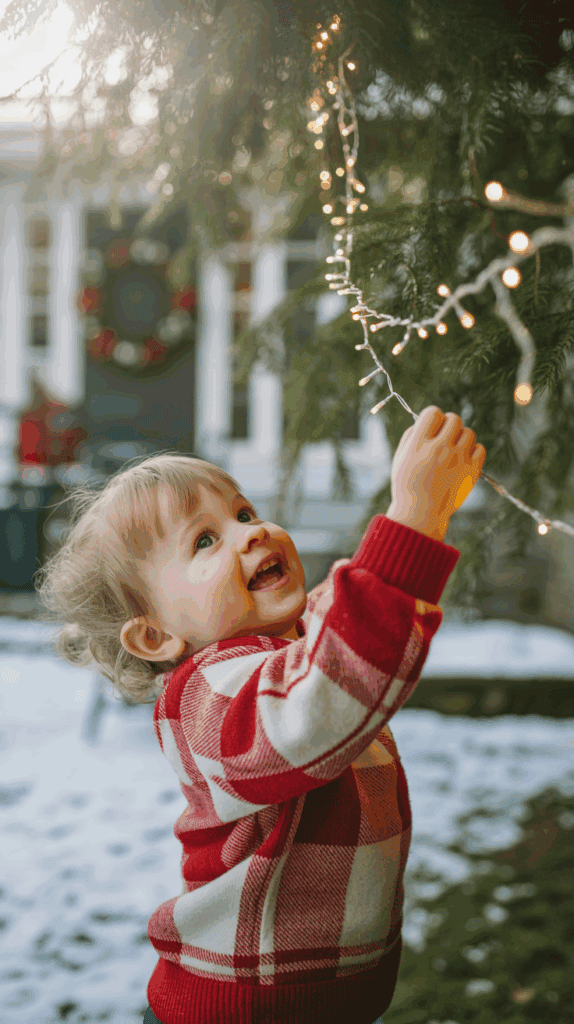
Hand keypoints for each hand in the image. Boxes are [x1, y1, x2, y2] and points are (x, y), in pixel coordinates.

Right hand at [386, 405, 485, 540]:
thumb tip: (425, 421)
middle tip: (444, 437)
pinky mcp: (471, 471)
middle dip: (448, 424)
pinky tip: (463, 458)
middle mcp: (440, 448)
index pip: (433, 412)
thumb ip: (411, 436)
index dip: (433, 417)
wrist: (420, 513)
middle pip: (454, 418)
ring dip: (461, 437)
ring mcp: (458, 460)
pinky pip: (480, 448)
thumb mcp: (400, 458)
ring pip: (468, 432)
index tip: (432, 426)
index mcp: (419, 444)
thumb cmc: (407, 485)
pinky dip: (473, 450)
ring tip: (453, 450)